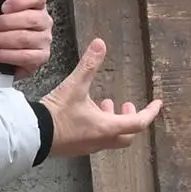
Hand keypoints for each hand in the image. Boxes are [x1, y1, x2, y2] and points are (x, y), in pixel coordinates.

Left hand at [0, 0, 55, 76]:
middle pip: (31, 19)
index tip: (3, 7)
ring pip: (26, 38)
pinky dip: (6, 55)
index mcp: (34, 4)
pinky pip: (27, 56)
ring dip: (1, 40)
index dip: (21, 0)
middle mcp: (43, 21)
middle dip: (4, 24)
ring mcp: (44, 40)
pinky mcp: (40, 58)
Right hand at [41, 38, 161, 157]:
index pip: (139, 122)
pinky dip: (98, 126)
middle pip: (127, 134)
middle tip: (127, 105)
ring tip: (104, 103)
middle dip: (131, 119)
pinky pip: (95, 138)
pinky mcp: (76, 147)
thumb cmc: (57, 114)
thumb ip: (89, 65)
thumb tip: (100, 44)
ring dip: (112, 120)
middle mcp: (101, 140)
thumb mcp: (75, 86)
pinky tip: (85, 113)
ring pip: (110, 137)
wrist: (33, 135)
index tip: (157, 103)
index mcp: (107, 128)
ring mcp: (88, 146)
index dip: (150, 112)